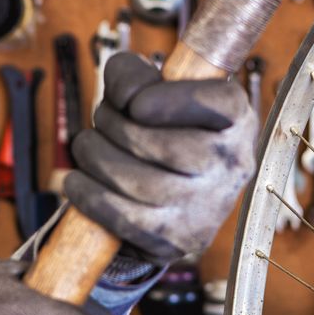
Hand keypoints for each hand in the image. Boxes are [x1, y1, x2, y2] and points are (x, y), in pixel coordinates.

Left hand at [64, 52, 256, 264]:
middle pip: (160, 143)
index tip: (135, 104)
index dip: (173, 102)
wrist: (172, 200)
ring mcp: (208, 208)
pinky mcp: (179, 240)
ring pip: (137, 181)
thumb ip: (133, 74)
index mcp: (235, 119)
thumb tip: (125, 94)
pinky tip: (78, 181)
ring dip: (95, 157)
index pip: (219, 104)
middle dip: (112, 125)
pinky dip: (90, 195)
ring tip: (86, 147)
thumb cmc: (161, 132)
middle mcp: (232, 164)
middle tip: (100, 120)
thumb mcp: (153, 91)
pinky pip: (124, 218)